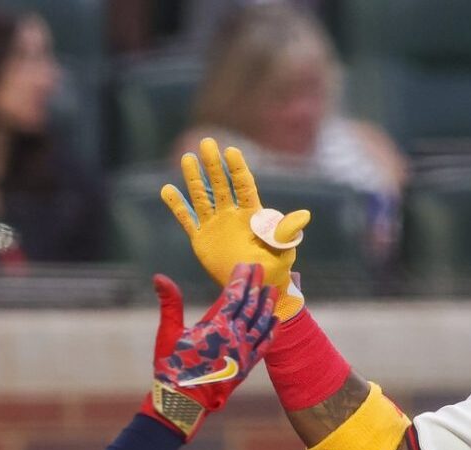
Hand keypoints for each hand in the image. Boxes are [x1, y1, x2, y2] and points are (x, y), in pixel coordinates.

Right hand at [141, 263, 279, 439]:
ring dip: (267, 304)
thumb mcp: (168, 333)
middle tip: (261, 269)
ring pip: (260, 322)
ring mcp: (243, 352)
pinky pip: (264, 345)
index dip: (240, 279)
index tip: (246, 265)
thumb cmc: (171, 367)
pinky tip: (276, 320)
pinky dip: (271, 331)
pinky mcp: (247, 366)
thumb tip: (159, 277)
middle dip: (255, 285)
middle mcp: (234, 336)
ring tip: (272, 289)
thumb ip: (169, 303)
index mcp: (216, 326)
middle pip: (250, 305)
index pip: (233, 296)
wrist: (184, 402)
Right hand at [160, 138, 310, 319]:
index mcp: (251, 214)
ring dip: (194, 178)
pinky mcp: (201, 238)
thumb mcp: (283, 249)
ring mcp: (215, 224)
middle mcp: (231, 214)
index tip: (231, 151)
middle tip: (207, 142)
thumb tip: (304, 216)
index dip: (237, 169)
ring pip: (202, 197)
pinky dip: (177, 205)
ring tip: (187, 158)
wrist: (255, 286)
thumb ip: (286, 232)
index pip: (243, 186)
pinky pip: (187, 219)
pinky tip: (166, 189)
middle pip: (221, 185)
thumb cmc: (274, 267)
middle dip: (214, 165)